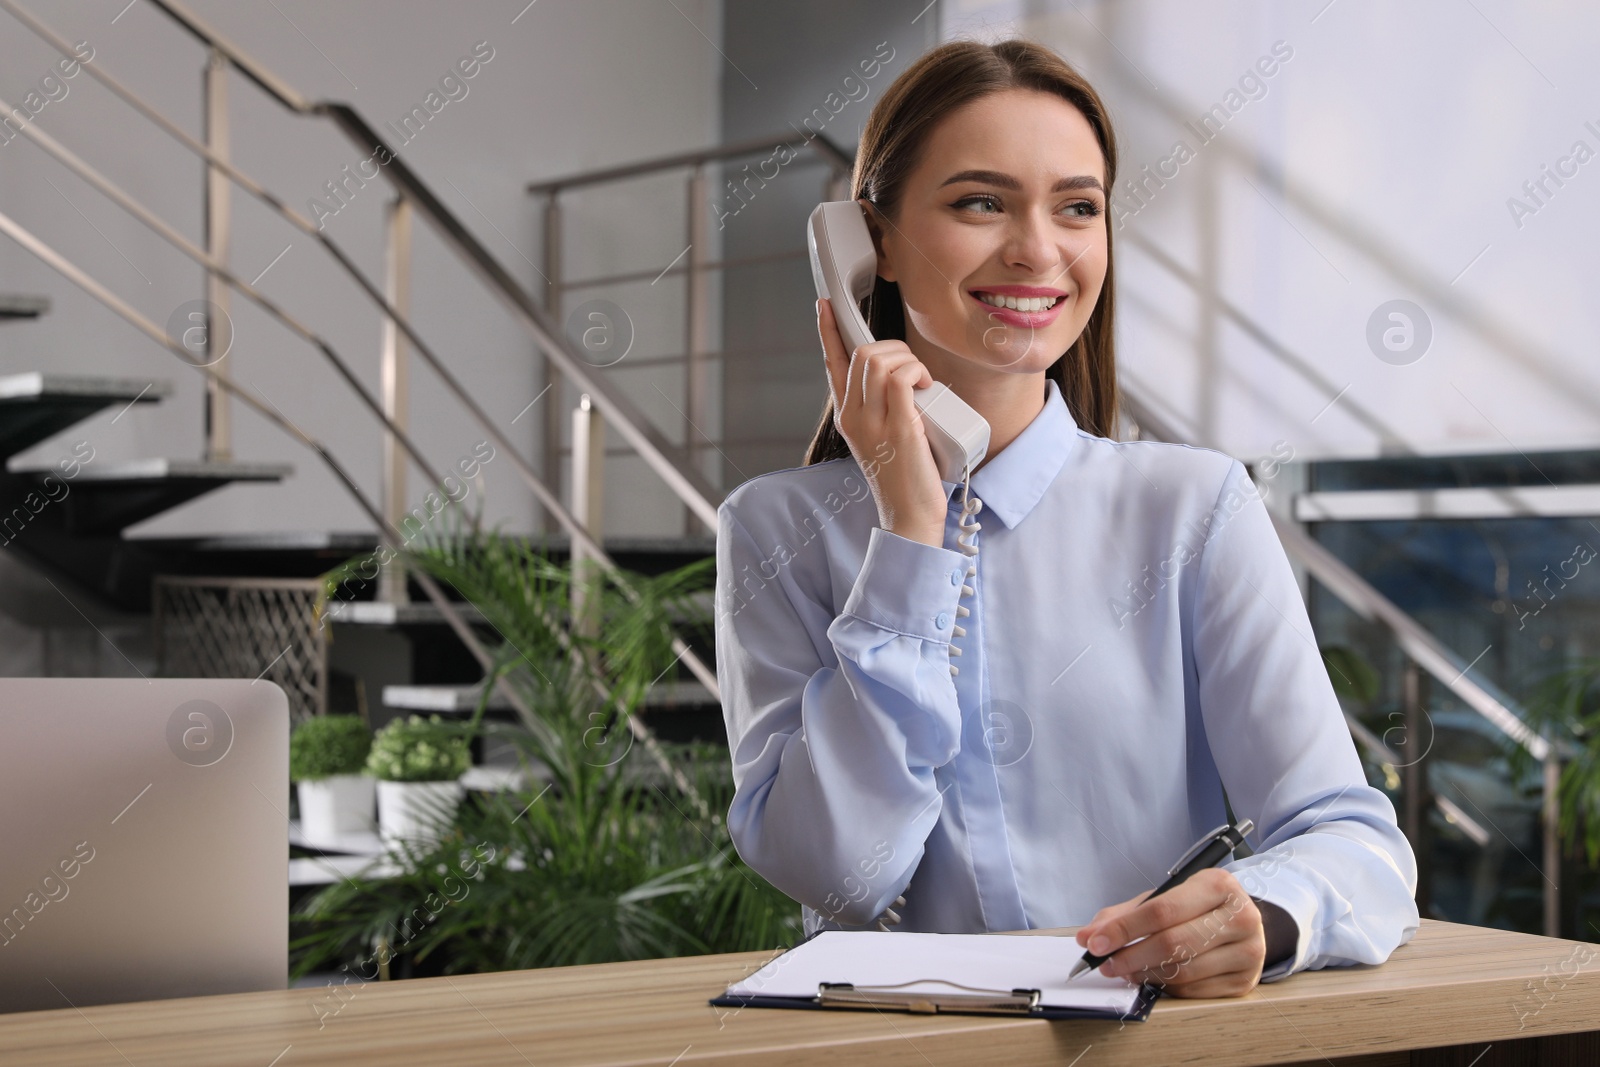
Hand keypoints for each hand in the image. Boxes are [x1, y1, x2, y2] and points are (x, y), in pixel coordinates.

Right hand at [817, 297, 947, 546]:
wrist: (909, 516)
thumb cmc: (905, 477)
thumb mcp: (885, 437)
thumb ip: (886, 408)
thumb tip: (907, 379)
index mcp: (847, 417)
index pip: (832, 364)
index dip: (828, 331)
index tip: (825, 306)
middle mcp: (853, 417)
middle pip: (862, 353)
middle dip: (894, 347)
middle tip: (915, 369)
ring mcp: (874, 422)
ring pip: (880, 360)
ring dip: (909, 359)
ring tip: (924, 383)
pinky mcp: (898, 428)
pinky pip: (901, 378)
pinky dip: (917, 372)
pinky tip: (927, 386)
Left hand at [1073, 868, 1266, 997]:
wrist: (1241, 922)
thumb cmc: (1197, 907)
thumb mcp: (1165, 897)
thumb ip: (1124, 915)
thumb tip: (1087, 937)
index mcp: (1218, 885)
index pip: (1162, 910)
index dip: (1124, 929)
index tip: (1095, 944)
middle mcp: (1240, 917)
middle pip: (1173, 943)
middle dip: (1130, 956)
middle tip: (1105, 964)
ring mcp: (1248, 951)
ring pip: (1183, 971)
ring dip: (1144, 974)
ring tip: (1124, 971)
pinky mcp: (1246, 981)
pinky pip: (1193, 990)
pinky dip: (1165, 987)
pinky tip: (1151, 979)